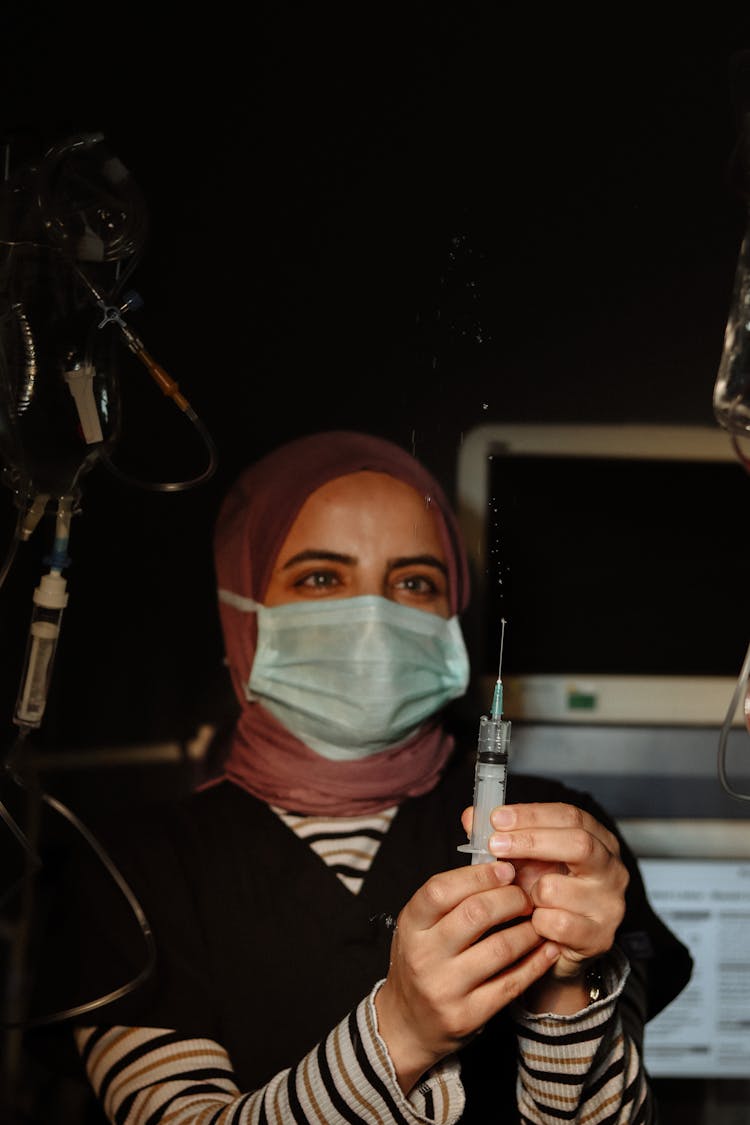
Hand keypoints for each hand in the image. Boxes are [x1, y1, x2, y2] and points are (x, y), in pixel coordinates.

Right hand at [374, 861, 560, 1092]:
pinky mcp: (467, 1016)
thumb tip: (496, 863)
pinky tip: (548, 949)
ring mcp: (444, 988)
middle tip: (527, 896)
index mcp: (410, 926)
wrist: (407, 1025)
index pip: (440, 889)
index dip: (478, 875)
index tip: (506, 868)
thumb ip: (450, 898)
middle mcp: (423, 956)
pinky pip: (511, 983)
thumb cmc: (421, 962)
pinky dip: (536, 963)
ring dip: (529, 930)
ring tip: (539, 920)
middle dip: (511, 899)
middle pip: (475, 914)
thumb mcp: (421, 926)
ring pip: (500, 948)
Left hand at [461, 802, 628, 1004]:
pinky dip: (535, 922)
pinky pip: (556, 923)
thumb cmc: (541, 892)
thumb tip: (471, 816)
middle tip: (494, 843)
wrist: (556, 947)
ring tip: (520, 896)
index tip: (498, 817)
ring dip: (527, 891)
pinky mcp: (600, 937)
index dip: (532, 814)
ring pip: (558, 887)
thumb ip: (500, 835)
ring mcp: (610, 904)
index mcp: (598, 840)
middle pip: (578, 843)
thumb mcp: (522, 858)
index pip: (570, 815)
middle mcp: (612, 869)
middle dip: (531, 841)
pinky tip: (532, 921)